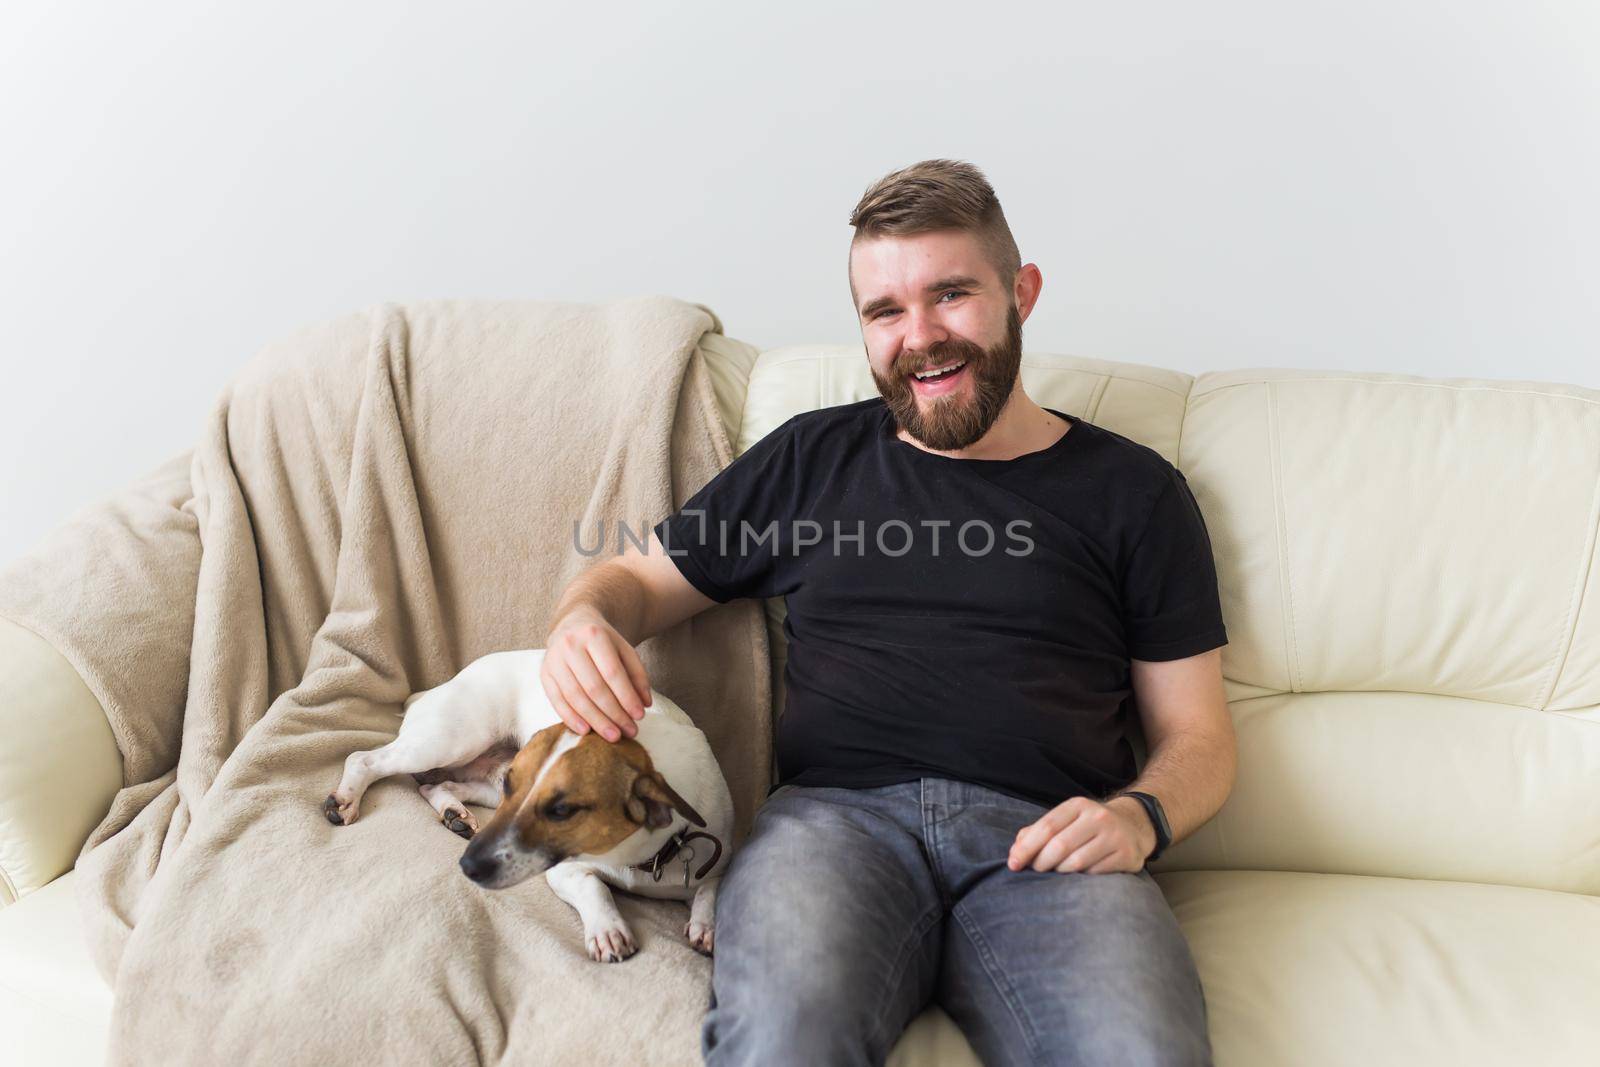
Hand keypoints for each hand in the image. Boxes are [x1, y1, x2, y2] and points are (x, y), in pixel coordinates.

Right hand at [541, 607, 652, 742]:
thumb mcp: (624, 650)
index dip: (626, 697)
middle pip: (594, 687)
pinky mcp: (544, 674)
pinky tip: (586, 731)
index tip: (640, 715)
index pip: (612, 672)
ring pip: (575, 697)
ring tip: (613, 736)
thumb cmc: (603, 642)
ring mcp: (554, 660)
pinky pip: (557, 701)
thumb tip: (645, 704)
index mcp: (594, 635)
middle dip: (613, 713)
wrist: (572, 624)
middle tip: (629, 731)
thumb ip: (637, 675)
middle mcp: (570, 645)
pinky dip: (571, 718)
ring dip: (596, 720)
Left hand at [1007, 795, 1153, 874]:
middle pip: (1060, 846)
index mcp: (1078, 806)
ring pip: (1076, 862)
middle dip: (1041, 863)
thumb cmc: (1089, 826)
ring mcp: (1115, 836)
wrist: (1134, 826)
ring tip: (1057, 872)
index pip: (1047, 827)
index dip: (1026, 848)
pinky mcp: (1127, 855)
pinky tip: (1079, 874)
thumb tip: (1014, 853)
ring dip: (1060, 872)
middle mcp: (1098, 817)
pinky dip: (1081, 877)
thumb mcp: (1065, 820)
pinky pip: (1094, 873)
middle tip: (1036, 871)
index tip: (1013, 864)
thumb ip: (1037, 832)